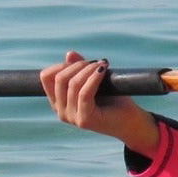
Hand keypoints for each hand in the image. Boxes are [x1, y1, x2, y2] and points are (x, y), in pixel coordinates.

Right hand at [40, 51, 159, 155]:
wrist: (131, 122)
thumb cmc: (113, 100)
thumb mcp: (93, 81)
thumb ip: (79, 70)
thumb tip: (69, 54)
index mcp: (59, 103)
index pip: (46, 78)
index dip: (61, 65)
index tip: (81, 62)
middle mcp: (61, 112)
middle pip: (59, 79)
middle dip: (78, 65)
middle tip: (96, 63)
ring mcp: (72, 118)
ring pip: (73, 84)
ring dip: (88, 70)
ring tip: (102, 65)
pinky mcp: (85, 119)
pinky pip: (84, 93)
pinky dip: (94, 78)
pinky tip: (103, 70)